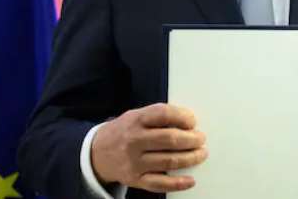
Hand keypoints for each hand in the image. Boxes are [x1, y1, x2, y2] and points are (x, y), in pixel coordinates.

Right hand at [90, 103, 207, 192]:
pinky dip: (177, 183)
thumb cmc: (126, 131)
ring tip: (201, 154)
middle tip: (201, 139)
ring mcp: (134, 162)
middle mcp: (134, 140)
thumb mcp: (137, 116)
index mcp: (136, 120)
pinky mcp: (134, 179)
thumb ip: (159, 117)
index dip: (183, 117)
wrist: (97, 152)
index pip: (164, 114)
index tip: (193, 121)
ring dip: (191, 158)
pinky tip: (190, 180)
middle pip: (170, 139)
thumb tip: (189, 123)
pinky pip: (159, 184)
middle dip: (192, 139)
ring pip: (169, 161)